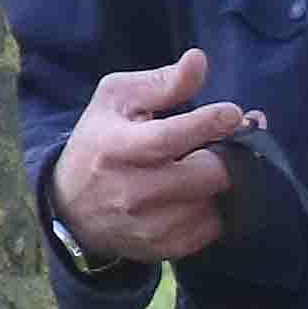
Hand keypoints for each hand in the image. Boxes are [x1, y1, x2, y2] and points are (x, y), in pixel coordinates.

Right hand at [50, 47, 259, 264]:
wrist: (73, 207)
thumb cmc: (101, 141)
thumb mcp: (116, 101)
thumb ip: (162, 82)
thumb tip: (199, 60)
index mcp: (117, 148)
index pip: (172, 138)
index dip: (211, 124)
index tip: (234, 113)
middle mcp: (134, 191)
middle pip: (210, 174)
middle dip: (228, 153)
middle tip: (234, 138)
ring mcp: (152, 225)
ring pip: (218, 201)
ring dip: (222, 181)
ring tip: (208, 164)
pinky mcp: (168, 248)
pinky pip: (215, 227)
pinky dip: (215, 207)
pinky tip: (200, 192)